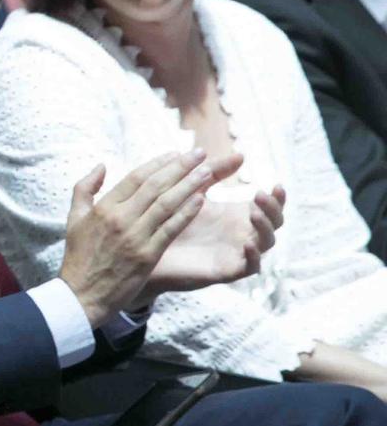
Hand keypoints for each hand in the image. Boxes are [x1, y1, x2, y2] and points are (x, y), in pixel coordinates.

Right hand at [58, 150, 222, 326]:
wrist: (82, 293)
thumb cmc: (79, 256)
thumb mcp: (73, 218)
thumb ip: (85, 188)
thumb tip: (101, 166)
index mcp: (104, 207)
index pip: (135, 178)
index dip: (158, 163)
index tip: (175, 153)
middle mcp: (120, 218)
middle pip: (155, 186)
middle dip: (180, 168)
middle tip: (199, 154)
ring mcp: (135, 237)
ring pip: (167, 205)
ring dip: (190, 186)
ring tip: (207, 172)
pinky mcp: (147, 255)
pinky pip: (171, 229)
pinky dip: (187, 213)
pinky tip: (201, 201)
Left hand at [145, 183, 282, 299]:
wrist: (148, 246)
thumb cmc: (171, 218)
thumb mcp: (194, 191)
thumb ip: (213, 173)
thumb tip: (240, 155)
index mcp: (238, 215)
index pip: (269, 207)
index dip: (278, 198)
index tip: (276, 184)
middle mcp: (243, 233)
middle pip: (275, 224)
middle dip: (273, 209)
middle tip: (260, 195)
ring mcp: (237, 252)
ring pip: (266, 243)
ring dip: (264, 227)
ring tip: (254, 213)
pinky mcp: (226, 270)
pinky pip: (249, 267)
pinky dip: (253, 256)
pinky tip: (248, 243)